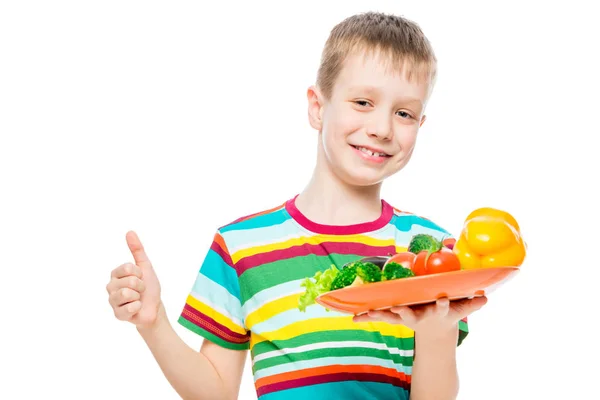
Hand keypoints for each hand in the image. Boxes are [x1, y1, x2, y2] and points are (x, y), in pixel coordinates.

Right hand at [106, 231, 161, 328]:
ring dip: (139, 296)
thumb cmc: (149, 287)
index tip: (141, 277)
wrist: (154, 307)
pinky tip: (136, 309)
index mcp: (116, 274)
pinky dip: (137, 307)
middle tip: (140, 290)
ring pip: (127, 293)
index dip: (139, 273)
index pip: (128, 268)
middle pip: (130, 281)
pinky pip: (130, 308)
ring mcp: (112, 301)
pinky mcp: (117, 314)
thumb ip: (137, 249)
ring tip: (137, 299)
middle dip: (141, 285)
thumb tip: (130, 232)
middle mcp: (111, 286)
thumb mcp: (145, 266)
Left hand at [352, 296, 487, 335]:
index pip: (441, 307)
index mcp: (436, 313)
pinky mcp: (395, 318)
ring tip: (368, 313)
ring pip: (391, 317)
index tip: (442, 299)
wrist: (434, 333)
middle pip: (410, 315)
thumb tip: (486, 297)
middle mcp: (420, 316)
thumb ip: (471, 304)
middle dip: (403, 312)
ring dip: (379, 315)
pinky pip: (380, 316)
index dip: (441, 304)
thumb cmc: (447, 315)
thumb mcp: (460, 310)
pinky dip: (367, 317)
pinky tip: (353, 317)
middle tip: (396, 307)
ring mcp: (406, 318)